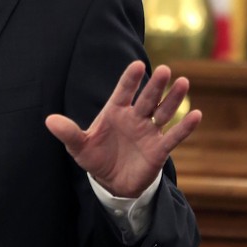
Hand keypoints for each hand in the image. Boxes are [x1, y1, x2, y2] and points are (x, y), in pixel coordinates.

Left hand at [45, 60, 201, 197]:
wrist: (111, 182)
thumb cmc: (95, 158)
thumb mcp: (78, 147)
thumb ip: (68, 132)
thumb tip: (49, 120)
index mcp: (114, 112)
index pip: (123, 91)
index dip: (130, 79)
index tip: (136, 65)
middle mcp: (134, 117)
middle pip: (146, 98)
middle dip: (155, 85)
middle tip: (165, 70)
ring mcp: (148, 132)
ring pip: (163, 112)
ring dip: (173, 99)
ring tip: (183, 82)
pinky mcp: (159, 149)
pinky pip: (174, 136)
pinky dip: (184, 127)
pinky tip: (197, 114)